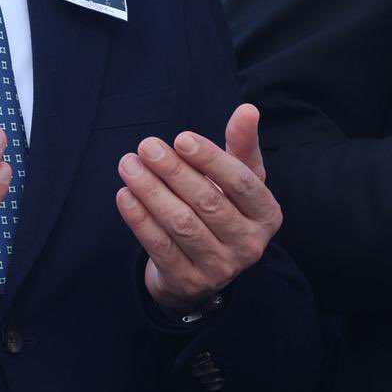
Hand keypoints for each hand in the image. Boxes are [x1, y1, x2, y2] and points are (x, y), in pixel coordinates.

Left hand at [115, 103, 281, 311]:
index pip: (242, 182)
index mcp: (267, 214)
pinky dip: (140, 220)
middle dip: (173, 171)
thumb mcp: (238, 177)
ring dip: (151, 191)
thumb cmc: (223, 206)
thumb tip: (248, 109)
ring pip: (182, 224)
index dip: (211, 159)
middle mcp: (249, 245)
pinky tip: (124, 194)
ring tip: (128, 165)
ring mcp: (220, 268)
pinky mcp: (188, 282)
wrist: (202, 265)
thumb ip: (241, 144)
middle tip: (146, 146)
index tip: (180, 138)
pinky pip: (160, 247)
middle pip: (208, 202)